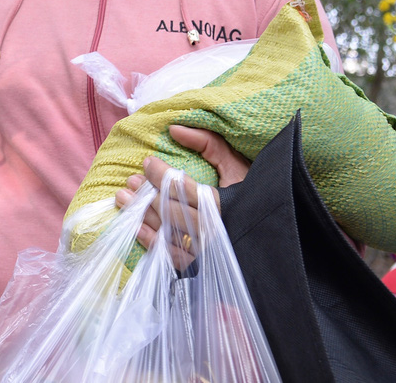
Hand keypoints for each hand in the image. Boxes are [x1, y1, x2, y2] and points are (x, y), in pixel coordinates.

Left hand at [115, 125, 248, 254]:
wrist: (271, 236)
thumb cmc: (256, 196)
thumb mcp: (236, 165)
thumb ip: (209, 144)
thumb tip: (174, 129)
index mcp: (223, 205)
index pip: (183, 188)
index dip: (161, 175)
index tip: (148, 162)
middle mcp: (212, 231)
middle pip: (171, 211)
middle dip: (148, 195)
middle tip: (131, 182)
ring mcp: (205, 252)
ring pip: (167, 233)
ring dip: (143, 215)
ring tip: (124, 198)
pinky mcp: (200, 267)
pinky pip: (170, 256)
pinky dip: (151, 242)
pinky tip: (137, 227)